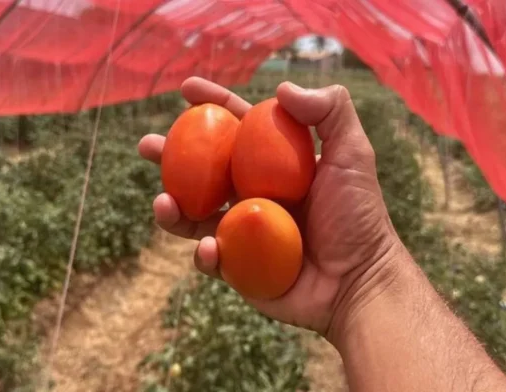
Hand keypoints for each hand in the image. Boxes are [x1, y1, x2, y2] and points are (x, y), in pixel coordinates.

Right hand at [137, 77, 403, 343]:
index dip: (212, 105)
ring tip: (163, 202)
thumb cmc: (358, 215)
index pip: (236, 126)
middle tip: (147, 146)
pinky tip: (210, 247)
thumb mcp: (352, 154)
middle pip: (201, 168)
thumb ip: (330, 111)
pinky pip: (210, 256)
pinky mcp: (237, 266)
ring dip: (171, 206)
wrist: (358, 279)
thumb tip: (280, 88)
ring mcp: (241, 230)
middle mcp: (252, 193)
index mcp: (273, 164)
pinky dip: (203, 252)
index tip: (187, 89)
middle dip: (170, 154)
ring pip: (193, 213)